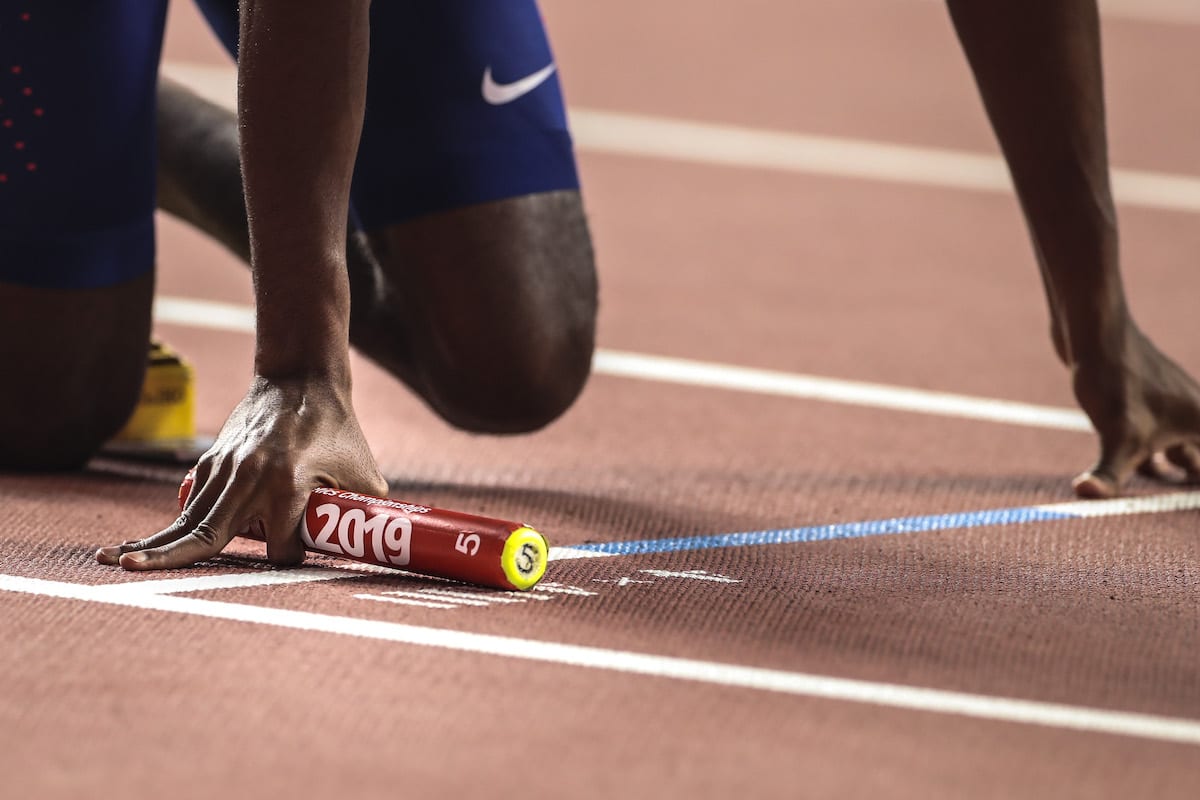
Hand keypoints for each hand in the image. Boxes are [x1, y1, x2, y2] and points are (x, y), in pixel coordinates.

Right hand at [96, 375, 386, 568]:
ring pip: (187, 520)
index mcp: (287, 485)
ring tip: (113, 563)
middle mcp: (248, 480)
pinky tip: (138, 547)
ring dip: (152, 545)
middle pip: (205, 536)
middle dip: (169, 560)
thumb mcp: (364, 473)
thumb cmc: (338, 429)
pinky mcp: (212, 462)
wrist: (301, 379)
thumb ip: (365, 514)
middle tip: (134, 575)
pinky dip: (170, 526)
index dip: (290, 557)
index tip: (299, 554)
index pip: (280, 547)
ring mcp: (224, 469)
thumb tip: (375, 548)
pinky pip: (191, 503)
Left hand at [1070, 324, 1199, 497]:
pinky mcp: (1141, 403)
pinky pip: (1152, 439)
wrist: (1093, 330)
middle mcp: (1193, 415)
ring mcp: (1167, 408)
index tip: (1187, 500)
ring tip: (1152, 498)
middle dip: (1188, 482)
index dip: (1195, 482)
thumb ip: (1110, 473)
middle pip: (1198, 464)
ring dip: (1165, 475)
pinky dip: (1146, 459)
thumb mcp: (1115, 435)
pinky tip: (1119, 471)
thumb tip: (1086, 493)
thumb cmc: (1114, 378)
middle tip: (1171, 508)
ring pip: (1176, 451)